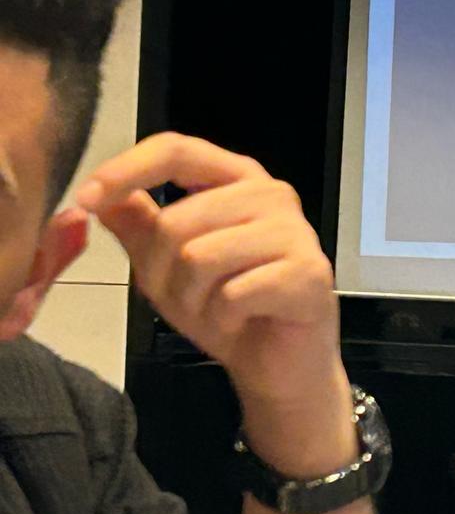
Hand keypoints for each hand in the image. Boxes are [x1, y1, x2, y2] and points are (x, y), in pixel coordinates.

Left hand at [76, 134, 352, 472]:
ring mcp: (294, 232)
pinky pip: (232, 293)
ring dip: (192, 299)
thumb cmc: (229, 307)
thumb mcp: (167, 266)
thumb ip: (138, 226)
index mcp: (236, 180)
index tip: (87, 199)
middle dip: (163, 272)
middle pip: (178, 220)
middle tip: (188, 297)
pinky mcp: (308, 273)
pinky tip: (241, 320)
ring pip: (200, 257)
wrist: (279, 363)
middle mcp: (271, 195)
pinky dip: (223, 319)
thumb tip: (99, 197)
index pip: (177, 150)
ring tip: (215, 309)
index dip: (127, 170)